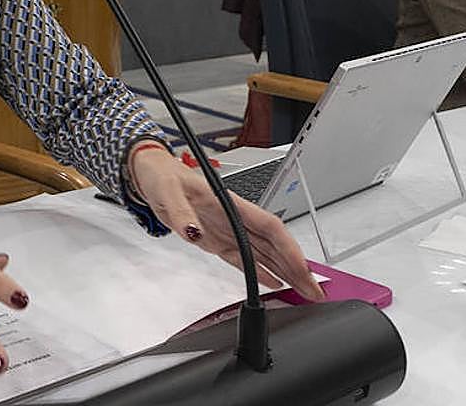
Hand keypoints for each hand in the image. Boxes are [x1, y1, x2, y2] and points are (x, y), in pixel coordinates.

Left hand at [129, 143, 324, 300]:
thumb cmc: (162, 176)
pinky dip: (260, 273)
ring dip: (285, 272)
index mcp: (231, 204)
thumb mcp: (168, 190)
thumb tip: (193, 232)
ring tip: (304, 290)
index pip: (270, 227)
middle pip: (274, 245)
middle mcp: (234, 218)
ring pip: (264, 254)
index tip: (302, 268)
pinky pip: (243, 260)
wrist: (151, 176)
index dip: (289, 248)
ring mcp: (227, 230)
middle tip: (314, 290)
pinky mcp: (216, 240)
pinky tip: (275, 283)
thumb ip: (180, 212)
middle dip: (296, 268)